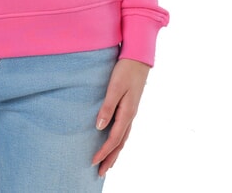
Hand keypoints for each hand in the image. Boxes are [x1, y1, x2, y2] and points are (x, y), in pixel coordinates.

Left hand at [92, 58, 149, 177]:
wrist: (138, 58)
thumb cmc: (125, 71)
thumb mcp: (115, 88)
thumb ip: (107, 107)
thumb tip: (99, 128)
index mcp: (127, 113)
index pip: (114, 139)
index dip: (103, 152)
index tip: (93, 162)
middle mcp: (130, 115)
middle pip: (120, 143)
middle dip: (110, 158)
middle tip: (100, 173)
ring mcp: (131, 111)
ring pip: (123, 137)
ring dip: (115, 151)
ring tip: (108, 163)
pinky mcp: (130, 106)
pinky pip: (124, 129)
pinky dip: (119, 140)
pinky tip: (115, 140)